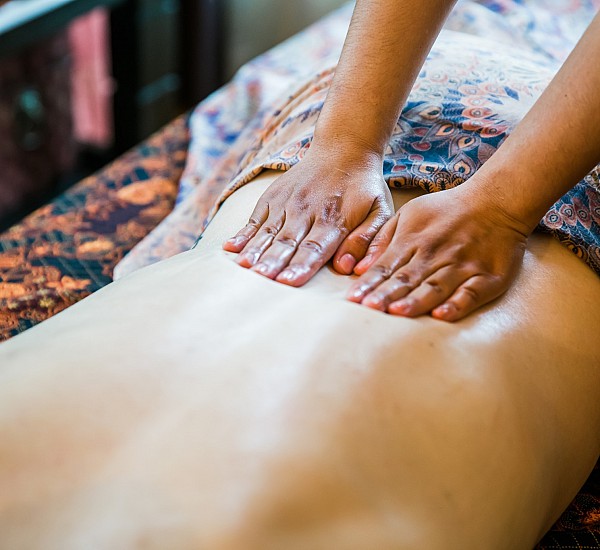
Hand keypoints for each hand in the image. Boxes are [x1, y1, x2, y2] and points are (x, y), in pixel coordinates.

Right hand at [223, 151, 392, 285]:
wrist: (344, 148)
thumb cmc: (363, 188)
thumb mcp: (380, 211)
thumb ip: (367, 240)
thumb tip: (347, 267)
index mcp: (334, 218)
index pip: (316, 247)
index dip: (302, 265)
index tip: (289, 282)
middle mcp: (307, 210)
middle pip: (288, 242)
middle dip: (275, 262)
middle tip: (262, 280)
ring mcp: (287, 203)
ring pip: (269, 231)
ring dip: (256, 251)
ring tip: (244, 268)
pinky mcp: (272, 197)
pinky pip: (255, 218)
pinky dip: (243, 234)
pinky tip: (230, 249)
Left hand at [346, 184, 528, 321]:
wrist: (497, 201)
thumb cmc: (446, 211)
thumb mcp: (408, 215)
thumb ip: (382, 240)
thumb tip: (358, 268)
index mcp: (413, 240)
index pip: (386, 266)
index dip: (369, 283)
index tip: (353, 299)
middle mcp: (435, 254)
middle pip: (407, 278)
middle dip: (386, 294)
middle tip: (368, 309)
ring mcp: (462, 266)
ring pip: (435, 286)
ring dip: (416, 300)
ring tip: (398, 312)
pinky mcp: (487, 278)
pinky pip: (471, 293)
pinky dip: (457, 304)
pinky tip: (442, 315)